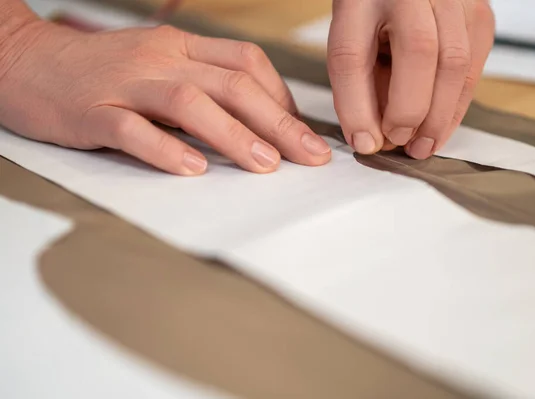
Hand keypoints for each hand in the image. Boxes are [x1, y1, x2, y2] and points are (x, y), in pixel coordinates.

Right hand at [0, 22, 331, 174]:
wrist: (23, 61)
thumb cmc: (99, 72)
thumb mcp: (157, 66)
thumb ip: (201, 86)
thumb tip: (252, 124)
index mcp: (179, 46)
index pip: (246, 63)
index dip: (281, 97)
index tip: (300, 132)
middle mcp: (158, 58)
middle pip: (231, 84)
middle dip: (278, 123)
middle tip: (311, 157)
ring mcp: (124, 83)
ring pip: (188, 102)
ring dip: (233, 136)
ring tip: (266, 166)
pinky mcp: (91, 111)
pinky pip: (131, 129)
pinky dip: (164, 149)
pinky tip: (192, 170)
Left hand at [327, 0, 494, 157]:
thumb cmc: (375, 11)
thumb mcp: (353, 39)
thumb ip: (358, 85)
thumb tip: (370, 140)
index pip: (353, 54)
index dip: (357, 106)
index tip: (364, 141)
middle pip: (418, 50)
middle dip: (409, 110)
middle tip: (398, 142)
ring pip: (455, 61)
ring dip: (439, 115)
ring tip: (422, 146)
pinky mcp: (479, 12)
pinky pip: (473, 65)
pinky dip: (457, 103)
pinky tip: (440, 124)